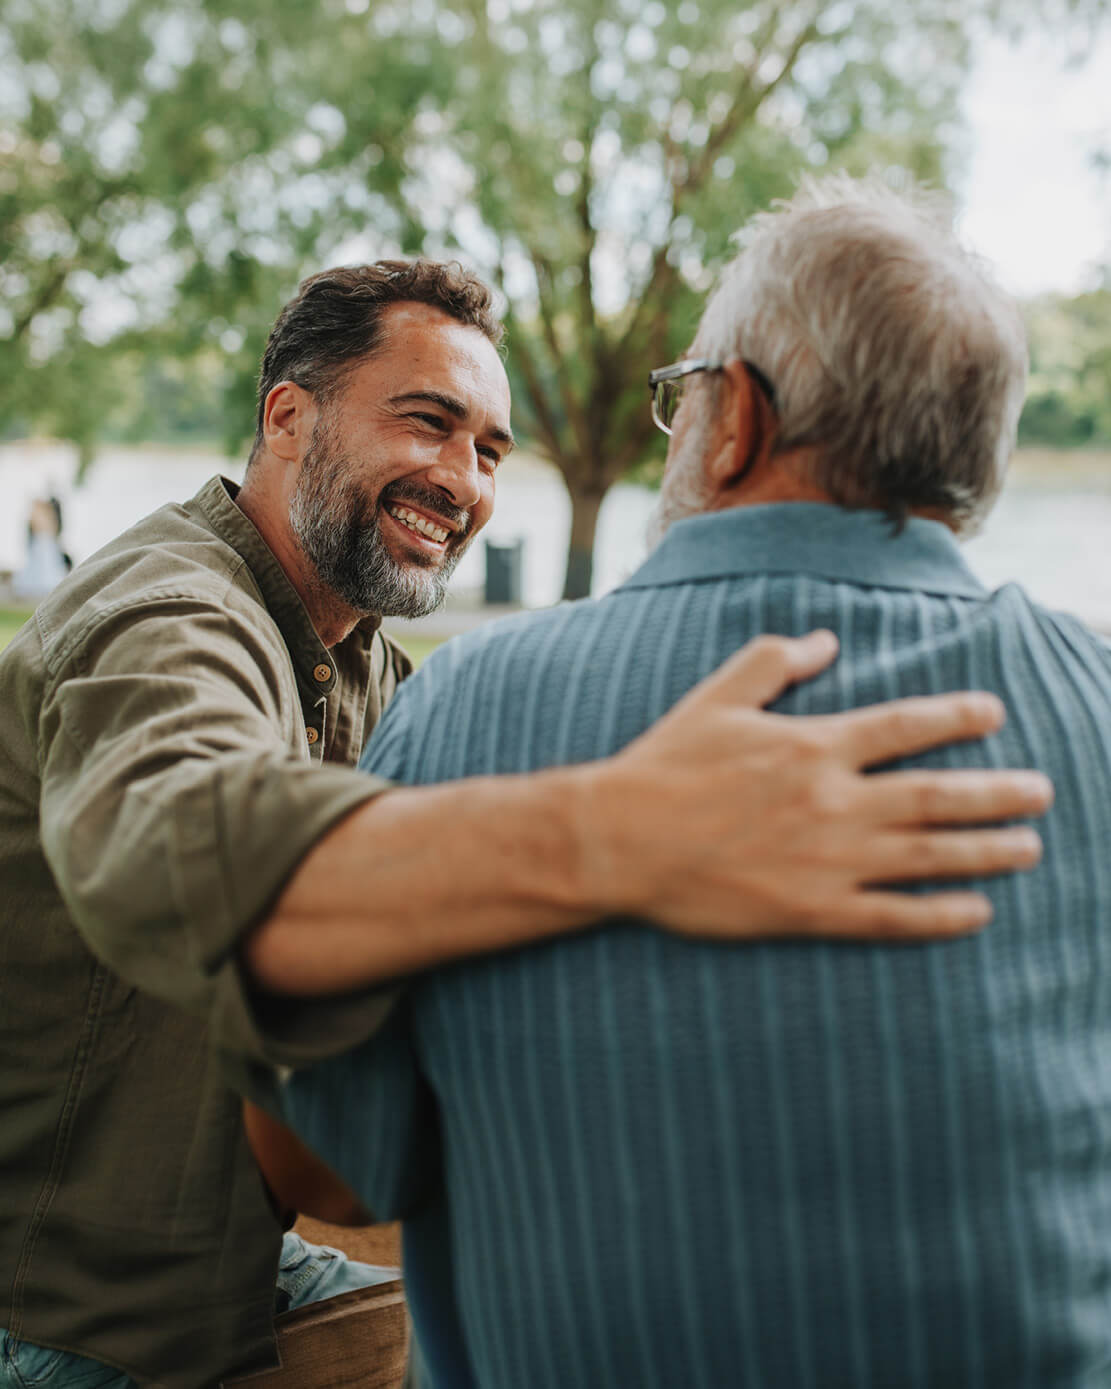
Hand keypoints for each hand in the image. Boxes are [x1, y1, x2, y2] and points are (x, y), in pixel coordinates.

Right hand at [582, 630, 1052, 939]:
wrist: (620, 840)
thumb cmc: (665, 765)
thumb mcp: (717, 697)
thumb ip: (775, 661)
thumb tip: (827, 639)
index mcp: (813, 745)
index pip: (904, 726)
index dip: (956, 717)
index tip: (994, 713)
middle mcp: (833, 801)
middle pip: (936, 795)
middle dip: (997, 793)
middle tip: (1040, 792)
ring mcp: (827, 860)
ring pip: (927, 856)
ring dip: (985, 852)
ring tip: (1028, 848)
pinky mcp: (810, 910)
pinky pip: (890, 916)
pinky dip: (939, 916)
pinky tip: (976, 913)